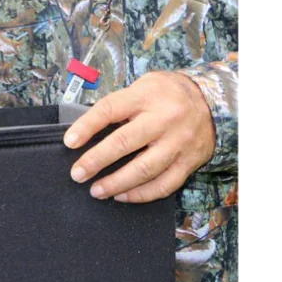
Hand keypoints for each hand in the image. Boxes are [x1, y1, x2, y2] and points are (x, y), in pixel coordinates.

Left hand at [63, 70, 215, 202]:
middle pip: (125, 142)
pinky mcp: (189, 162)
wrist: (212, 101)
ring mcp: (178, 143)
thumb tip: (86, 129)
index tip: (69, 142)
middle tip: (77, 174)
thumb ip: (118, 105)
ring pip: (144, 169)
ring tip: (96, 190)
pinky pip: (164, 184)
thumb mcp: (142, 86)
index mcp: (145, 96)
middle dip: (96, 161)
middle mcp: (163, 119)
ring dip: (116, 183)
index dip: (86, 126)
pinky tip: (122, 196)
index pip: (109, 110)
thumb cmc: (166, 93)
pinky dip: (141, 194)